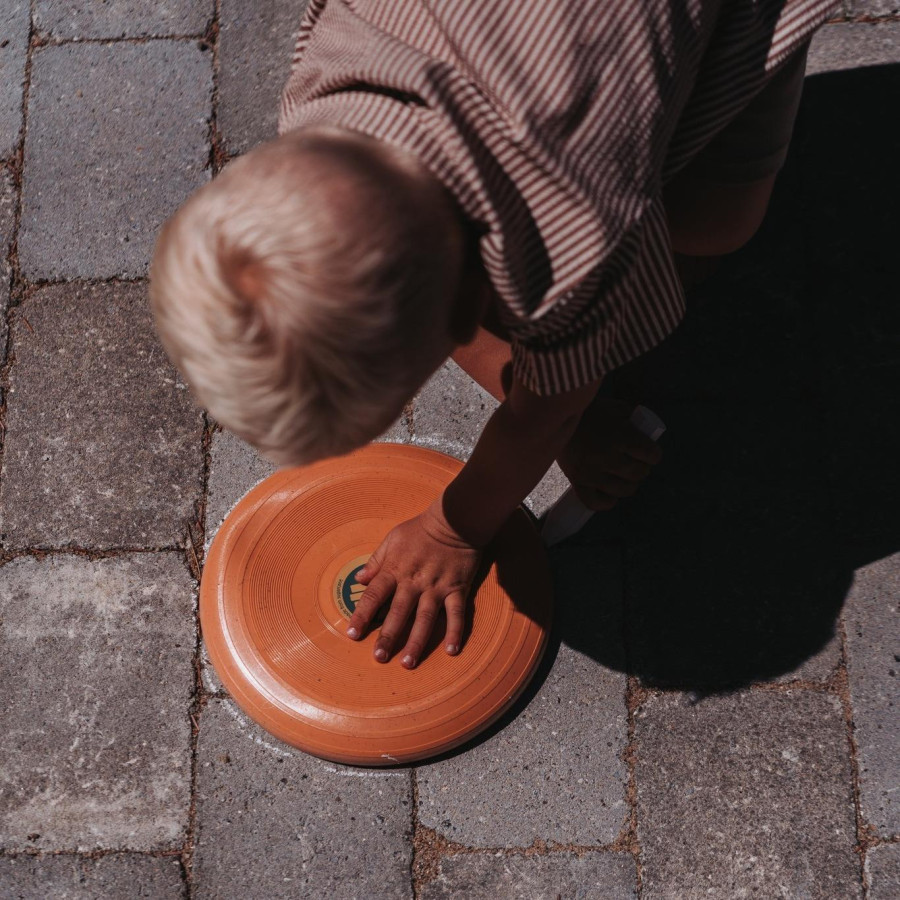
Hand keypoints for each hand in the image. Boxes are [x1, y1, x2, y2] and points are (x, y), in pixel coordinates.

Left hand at [345, 500, 480, 667]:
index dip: (362, 615)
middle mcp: (414, 582)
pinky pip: (456, 614)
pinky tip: (451, 651)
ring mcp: (437, 587)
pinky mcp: (457, 589)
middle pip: (398, 612)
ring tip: (408, 663)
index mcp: (395, 570)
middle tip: (378, 657)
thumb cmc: (420, 529)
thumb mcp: (392, 539)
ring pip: (425, 618)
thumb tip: (359, 579)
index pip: (374, 596)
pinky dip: (455, 632)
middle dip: (388, 636)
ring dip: (416, 641)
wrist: (454, 520)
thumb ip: (376, 561)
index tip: (352, 634)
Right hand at [557, 399, 661, 510]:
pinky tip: (610, 494)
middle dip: (642, 468)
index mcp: (620, 436)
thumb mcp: (614, 407)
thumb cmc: (588, 412)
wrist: (553, 417)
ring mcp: (591, 472)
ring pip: (623, 490)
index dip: (653, 454)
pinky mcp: (577, 482)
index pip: (650, 454)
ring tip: (624, 478)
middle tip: (637, 464)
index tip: (650, 453)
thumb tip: (645, 432)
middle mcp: (607, 457)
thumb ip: (631, 418)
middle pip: (638, 473)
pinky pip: (596, 502)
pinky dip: (607, 502)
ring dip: (629, 485)